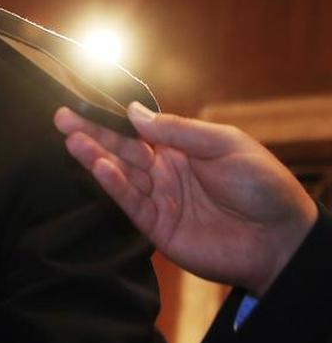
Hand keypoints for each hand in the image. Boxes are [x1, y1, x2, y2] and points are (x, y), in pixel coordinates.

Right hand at [55, 102, 317, 295]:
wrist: (281, 239)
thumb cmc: (263, 186)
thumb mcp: (226, 144)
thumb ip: (179, 130)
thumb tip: (135, 112)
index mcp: (182, 148)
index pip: (138, 129)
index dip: (111, 117)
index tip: (84, 103)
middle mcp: (165, 171)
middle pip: (121, 149)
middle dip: (91, 132)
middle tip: (61, 117)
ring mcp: (159, 199)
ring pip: (120, 174)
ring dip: (95, 156)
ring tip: (71, 139)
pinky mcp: (157, 226)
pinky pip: (130, 202)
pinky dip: (112, 184)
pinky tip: (97, 167)